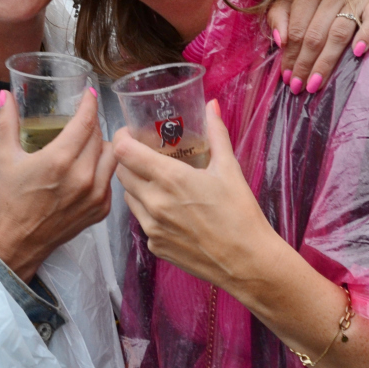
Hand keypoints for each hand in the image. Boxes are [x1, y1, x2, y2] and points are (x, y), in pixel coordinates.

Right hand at [0, 91, 115, 281]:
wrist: (21, 240)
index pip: (86, 122)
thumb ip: (7, 122)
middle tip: (79, 124)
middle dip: (90, 125)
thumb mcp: (6, 157)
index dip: (90, 104)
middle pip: (99, 136)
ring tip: (86, 146)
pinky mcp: (102, 208)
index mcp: (59, 160)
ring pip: (112, 155)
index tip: (90, 93)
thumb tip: (4, 94)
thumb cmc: (12, 197)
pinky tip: (88, 169)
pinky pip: (111, 177)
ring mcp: (96, 194)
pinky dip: (103, 169)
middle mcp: (83, 176)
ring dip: (101, 146)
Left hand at [113, 101, 277, 288]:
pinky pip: (141, 220)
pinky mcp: (155, 246)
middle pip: (121, 172)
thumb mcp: (229, 168)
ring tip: (156, 179)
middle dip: (127, 159)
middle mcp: (154, 202)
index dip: (122, 137)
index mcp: (170, 178)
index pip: (124, 152)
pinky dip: (148, 209)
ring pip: (128, 197)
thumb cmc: (240, 213)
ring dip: (136, 184)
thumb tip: (212, 105)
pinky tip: (169, 207)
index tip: (130, 132)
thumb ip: (217, 133)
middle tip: (143, 152)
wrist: (247, 262)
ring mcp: (151, 227)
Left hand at [267, 0, 368, 93]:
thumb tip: (279, 40)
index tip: (286, 77)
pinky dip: (366, 35)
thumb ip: (280, 12)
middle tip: (299, 88)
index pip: (297, 30)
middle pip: (316, 35)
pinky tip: (357, 53)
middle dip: (305, 65)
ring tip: (316, 83)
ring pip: (339, 33)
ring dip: (327, 61)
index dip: (291, 56)